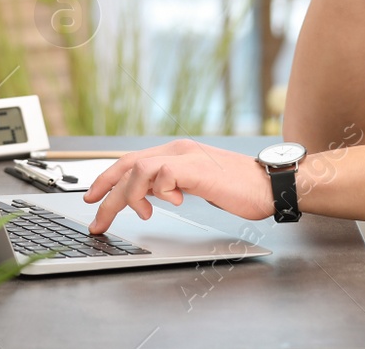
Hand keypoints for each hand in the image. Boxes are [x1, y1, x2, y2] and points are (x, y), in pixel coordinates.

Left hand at [79, 139, 272, 234]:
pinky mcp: (196, 168)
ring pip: (139, 169)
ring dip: (130, 195)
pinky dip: (159, 192)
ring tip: (140, 214)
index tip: (93, 197)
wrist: (271, 183)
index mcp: (178, 153)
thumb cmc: (241, 188)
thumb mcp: (198, 185)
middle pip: (127, 164)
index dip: (108, 178)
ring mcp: (186, 157)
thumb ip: (175, 185)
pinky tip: (173, 203)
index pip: (132, 161)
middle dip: (105, 191)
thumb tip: (153, 195)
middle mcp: (178, 149)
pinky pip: (162, 175)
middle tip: (94, 214)